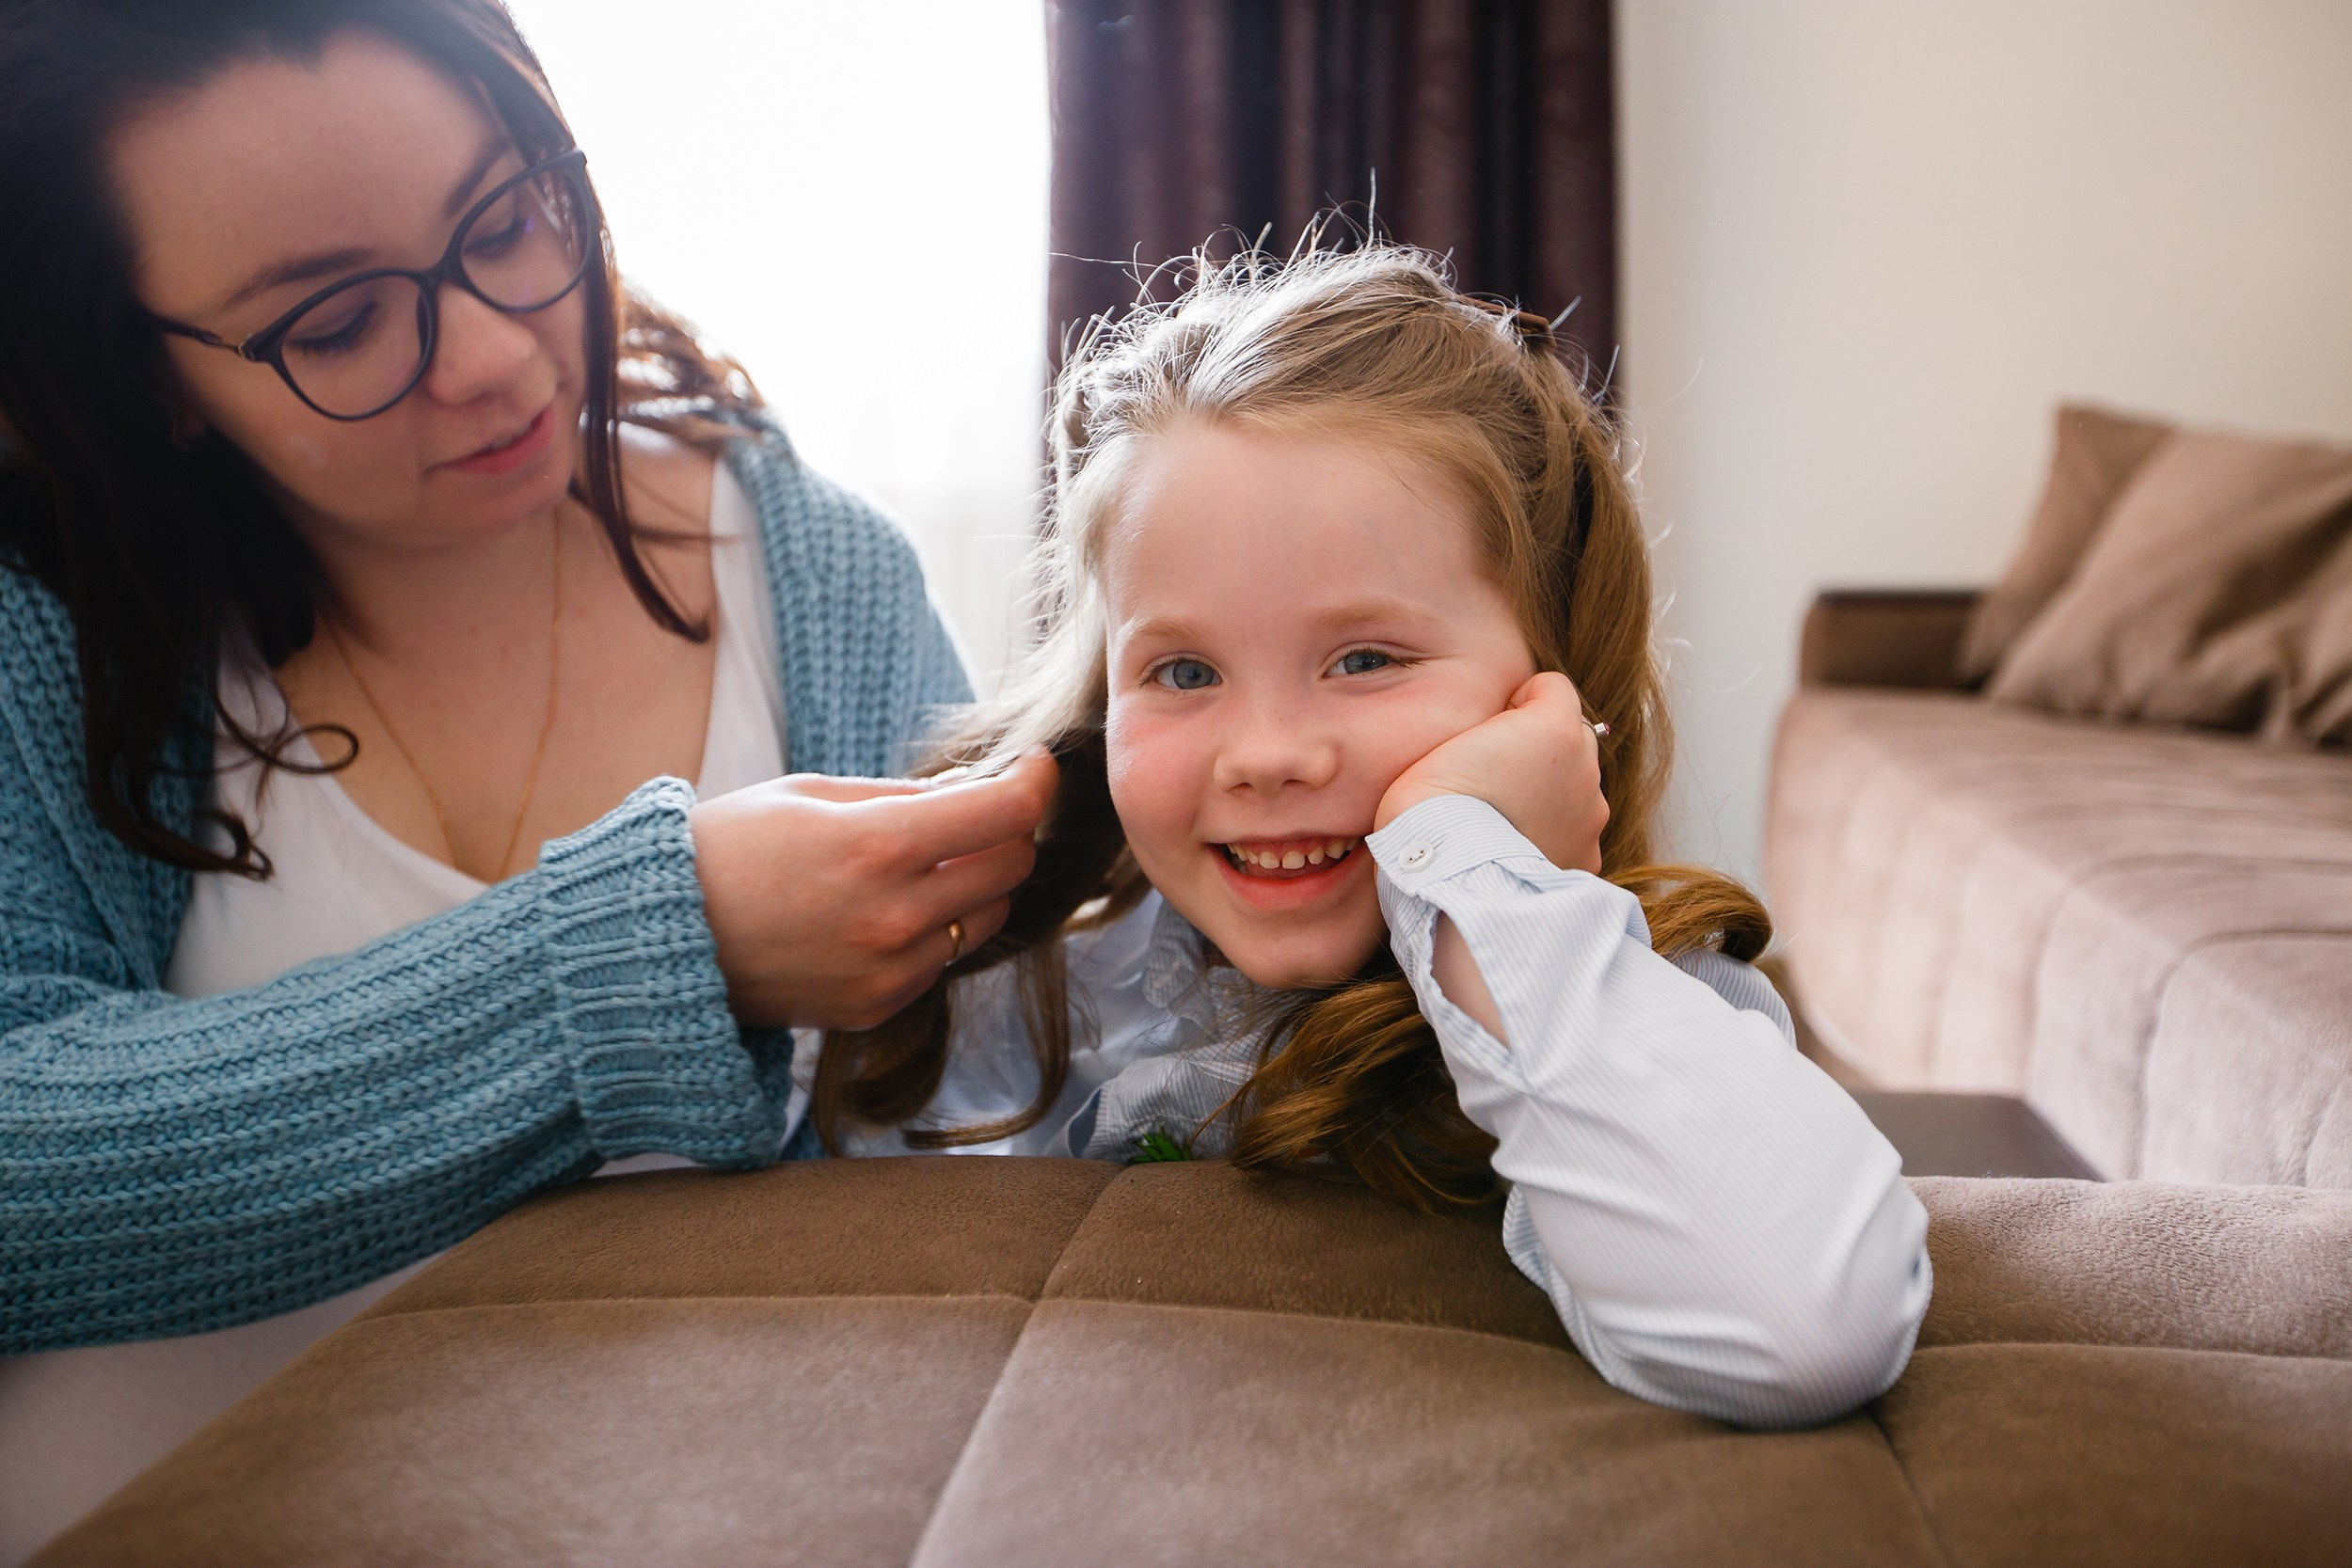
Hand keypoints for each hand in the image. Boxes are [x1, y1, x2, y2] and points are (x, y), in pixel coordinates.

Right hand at [690, 752, 1058, 1029]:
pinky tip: (886, 909)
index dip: (1034, 781)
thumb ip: (907, 795)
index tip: (1031, 766)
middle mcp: (894, 915)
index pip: (1006, 812)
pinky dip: (936, 928)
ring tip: (923, 863)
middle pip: (1011, 865)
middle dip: (1006, 829)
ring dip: (976, 883)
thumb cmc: (729, 850)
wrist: (658, 940)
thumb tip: (983, 787)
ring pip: (987, 916)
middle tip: (975, 810)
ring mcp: (889, 970)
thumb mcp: (813, 795)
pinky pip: (943, 959)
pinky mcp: (878, 1006)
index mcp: (878, 845)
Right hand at [1373, 671, 1607, 873]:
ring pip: (1575, 785)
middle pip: (1570, 737)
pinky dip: (1551, 832)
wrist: (1445, 871)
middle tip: (1493, 775)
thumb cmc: (1432, 800)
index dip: (1513, 705)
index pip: (1549, 687)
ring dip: (1548, 791)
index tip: (1487, 731)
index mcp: (1555, 727)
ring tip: (1503, 815)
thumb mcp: (1452, 733)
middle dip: (1539, 749)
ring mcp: (1590, 815)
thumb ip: (1493, 720)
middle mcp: (1585, 767)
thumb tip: (1503, 729)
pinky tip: (1516, 843)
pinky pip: (1573, 829)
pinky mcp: (1585, 855)